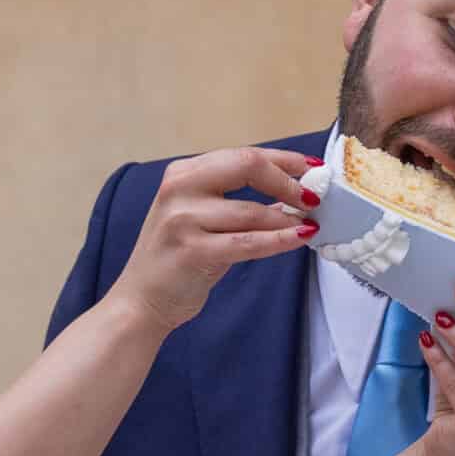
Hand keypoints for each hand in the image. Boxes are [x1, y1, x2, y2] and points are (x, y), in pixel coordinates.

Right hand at [106, 147, 318, 335]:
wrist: (141, 300)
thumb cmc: (176, 259)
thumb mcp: (202, 218)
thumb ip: (239, 201)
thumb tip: (292, 192)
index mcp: (183, 173)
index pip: (243, 155)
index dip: (283, 161)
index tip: (311, 168)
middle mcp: (179, 188)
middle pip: (247, 166)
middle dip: (288, 181)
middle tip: (313, 197)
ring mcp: (182, 220)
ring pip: (252, 211)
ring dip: (288, 218)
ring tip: (309, 223)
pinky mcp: (192, 251)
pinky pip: (248, 243)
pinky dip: (280, 240)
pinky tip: (299, 238)